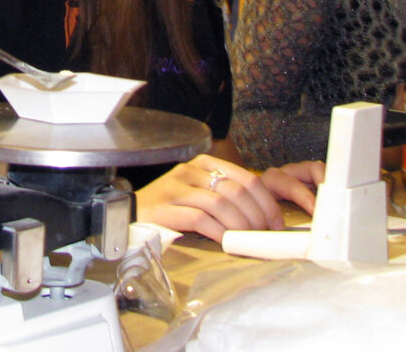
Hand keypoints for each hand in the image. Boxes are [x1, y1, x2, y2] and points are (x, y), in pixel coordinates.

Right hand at [134, 154, 323, 241]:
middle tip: (262, 236)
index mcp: (205, 163)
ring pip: (219, 204)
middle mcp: (191, 171)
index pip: (247, 178)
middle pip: (236, 191)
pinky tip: (224, 242)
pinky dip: (217, 232)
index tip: (275, 224)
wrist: (129, 211)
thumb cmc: (171, 205)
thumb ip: (227, 196)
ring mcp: (177, 188)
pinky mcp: (164, 208)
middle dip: (256, 217)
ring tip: (245, 240)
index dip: (267, 203)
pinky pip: (199, 219)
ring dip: (239, 226)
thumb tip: (264, 216)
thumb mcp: (200, 192)